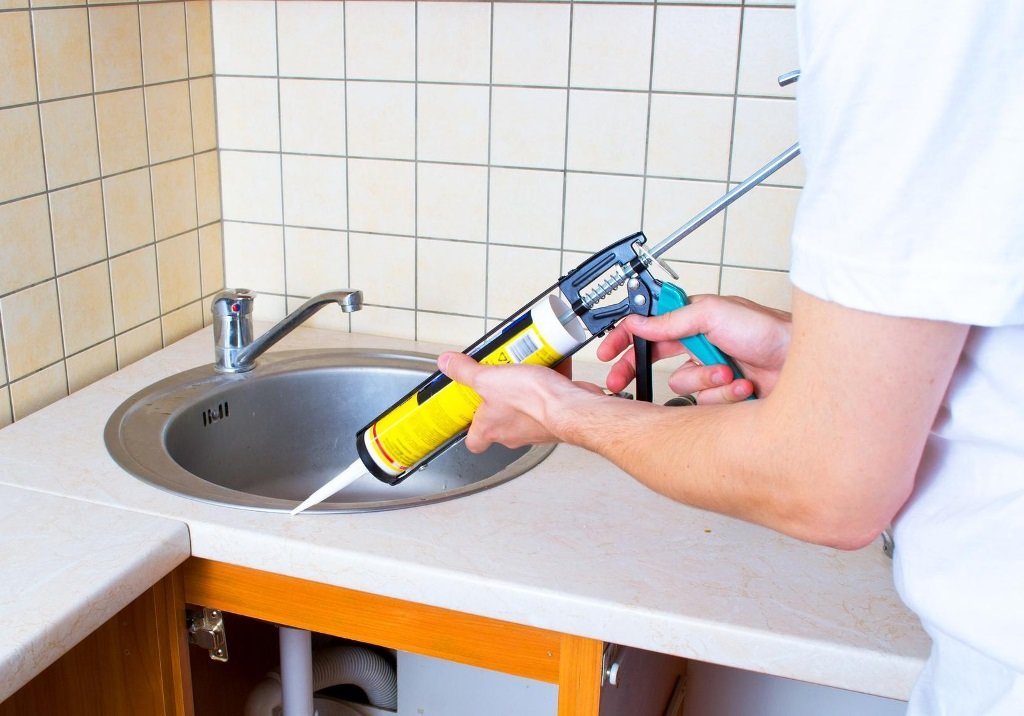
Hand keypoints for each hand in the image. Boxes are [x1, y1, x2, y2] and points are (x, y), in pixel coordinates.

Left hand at [438, 353, 605, 452]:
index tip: (468, 414)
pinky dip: (550, 386)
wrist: (572, 407)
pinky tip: (550, 367)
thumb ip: (465, 372)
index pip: (474, 442)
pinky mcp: (557, 420)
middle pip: (501, 422)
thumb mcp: (489, 378)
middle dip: (501, 401)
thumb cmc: (533, 402)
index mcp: (491, 428)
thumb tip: (446, 364)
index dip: (470, 430)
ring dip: (526, 392)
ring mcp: (536, 428)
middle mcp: (513, 433)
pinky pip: (550, 403)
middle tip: (499, 379)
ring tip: (525, 369)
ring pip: (526, 411)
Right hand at [597, 295, 790, 403]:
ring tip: (729, 372)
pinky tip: (743, 385)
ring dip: (705, 381)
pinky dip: (724, 396)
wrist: (801, 362)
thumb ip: (672, 319)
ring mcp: (710, 371)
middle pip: (654, 361)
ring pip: (683, 386)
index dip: (624, 339)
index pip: (648, 327)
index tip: (607, 352)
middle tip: (620, 382)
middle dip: (640, 371)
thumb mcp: (715, 313)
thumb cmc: (769, 330)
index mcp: (693, 320)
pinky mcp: (723, 394)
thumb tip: (640, 322)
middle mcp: (699, 345)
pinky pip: (705, 404)